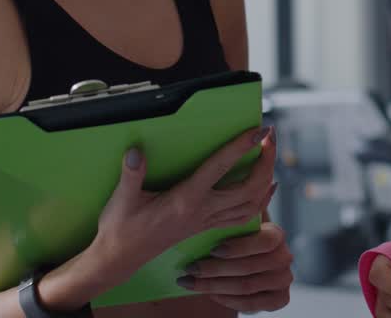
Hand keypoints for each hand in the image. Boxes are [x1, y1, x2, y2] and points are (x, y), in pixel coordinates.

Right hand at [86, 126, 277, 294]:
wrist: (120, 259)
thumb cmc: (120, 228)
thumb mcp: (121, 200)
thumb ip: (131, 175)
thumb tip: (136, 151)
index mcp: (185, 200)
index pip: (218, 169)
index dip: (239, 148)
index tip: (256, 130)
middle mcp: (202, 211)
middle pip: (249, 188)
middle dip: (266, 160)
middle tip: (270, 135)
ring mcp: (207, 221)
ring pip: (252, 204)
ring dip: (266, 178)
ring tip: (270, 153)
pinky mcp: (206, 226)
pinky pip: (244, 215)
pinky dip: (261, 199)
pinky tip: (266, 186)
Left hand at [176, 214, 292, 310]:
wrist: (243, 266)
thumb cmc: (236, 239)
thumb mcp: (236, 222)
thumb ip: (242, 205)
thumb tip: (262, 183)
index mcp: (277, 235)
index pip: (265, 242)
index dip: (239, 247)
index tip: (213, 249)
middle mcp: (285, 257)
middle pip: (250, 267)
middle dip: (215, 270)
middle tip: (190, 269)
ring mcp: (284, 279)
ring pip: (247, 286)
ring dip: (214, 286)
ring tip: (191, 282)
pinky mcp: (279, 299)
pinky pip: (252, 304)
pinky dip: (228, 300)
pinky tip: (210, 294)